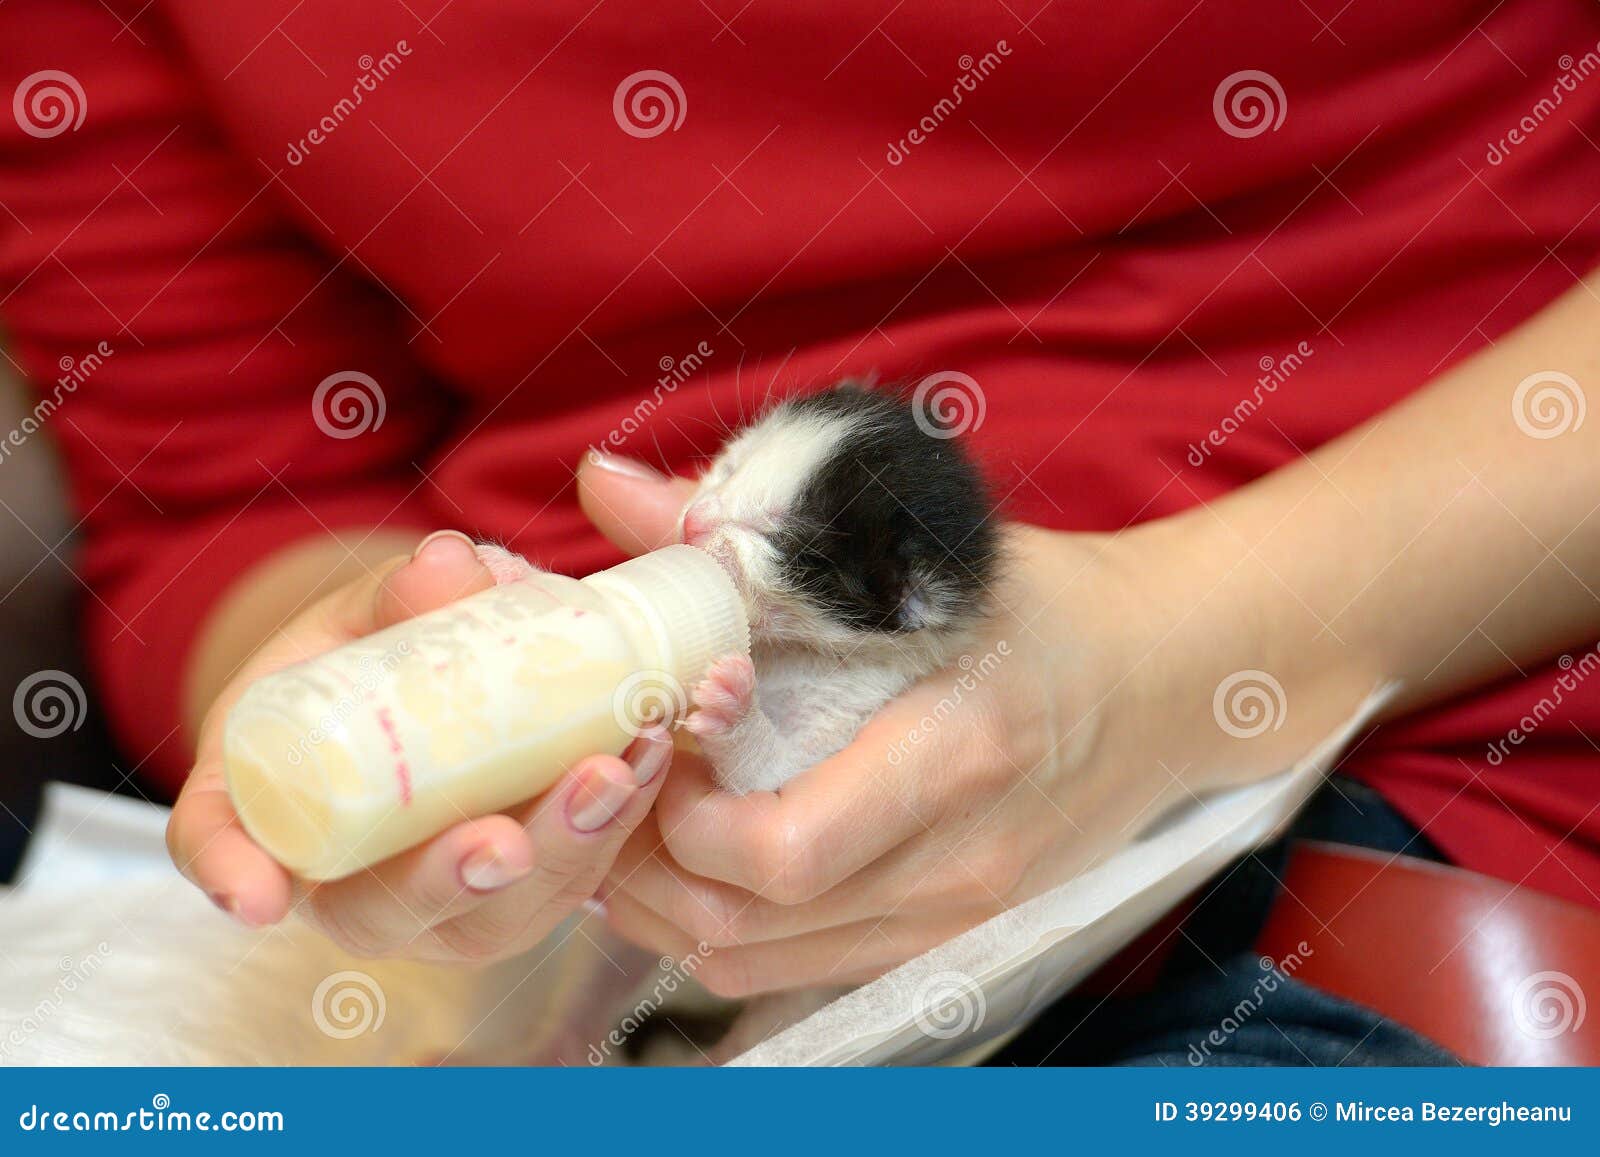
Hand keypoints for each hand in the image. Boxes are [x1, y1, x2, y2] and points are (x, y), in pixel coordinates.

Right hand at [167, 529, 673, 962]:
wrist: (432, 673)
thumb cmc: (372, 646)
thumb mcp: (368, 607)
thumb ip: (401, 592)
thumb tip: (452, 565)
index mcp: (269, 795)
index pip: (220, 845)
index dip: (230, 874)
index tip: (259, 897)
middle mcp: (348, 872)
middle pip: (382, 909)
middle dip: (449, 878)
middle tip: (504, 844)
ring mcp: (443, 897)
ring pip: (495, 914)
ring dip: (563, 852)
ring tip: (617, 774)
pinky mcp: (525, 889)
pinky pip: (569, 883)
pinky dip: (615, 827)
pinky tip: (651, 758)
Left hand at [577, 451, 1373, 996]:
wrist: (1174, 681)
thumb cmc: (1046, 603)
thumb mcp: (921, 543)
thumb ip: (755, 525)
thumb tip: (604, 483)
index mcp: (956, 750)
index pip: (786, 853)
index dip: (684, 822)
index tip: (657, 746)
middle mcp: (956, 861)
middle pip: (750, 928)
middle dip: (647, 873)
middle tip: (616, 788)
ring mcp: (955, 915)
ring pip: (762, 964)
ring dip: (671, 908)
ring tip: (640, 824)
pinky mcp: (950, 935)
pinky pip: (805, 967)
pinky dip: (728, 927)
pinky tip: (700, 861)